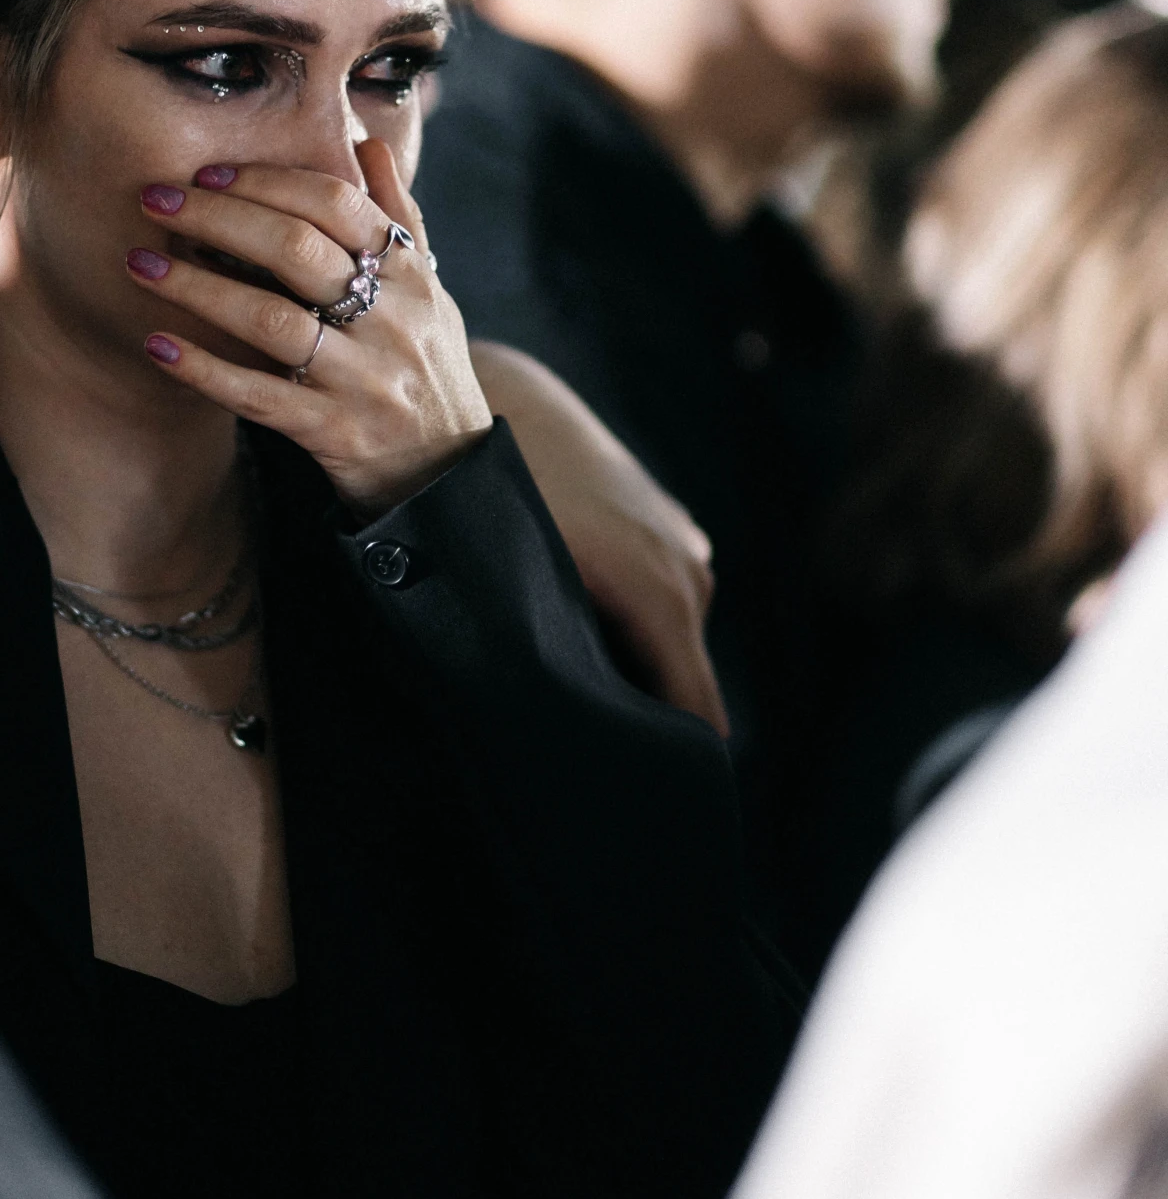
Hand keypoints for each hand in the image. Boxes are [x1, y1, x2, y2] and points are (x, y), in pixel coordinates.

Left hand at [125, 138, 491, 515]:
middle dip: (219, 218)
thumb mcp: (428, 290)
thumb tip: (366, 144)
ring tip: (139, 265)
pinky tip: (157, 345)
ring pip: (272, 320)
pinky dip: (204, 368)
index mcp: (408, 273)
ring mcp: (361, 378)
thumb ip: (399, 217)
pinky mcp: (332, 431)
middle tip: (155, 201)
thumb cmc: (424, 365)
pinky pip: (258, 395)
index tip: (208, 173)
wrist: (448, 471)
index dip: (269, 181)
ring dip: (198, 288)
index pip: (337, 203)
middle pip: (296, 249)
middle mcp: (389, 319)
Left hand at [466, 344, 724, 737]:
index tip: (644, 797)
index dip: (674, 761)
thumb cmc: (502, 499)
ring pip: (665, 636)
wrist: (501, 401)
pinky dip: (627, 616)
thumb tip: (560, 738)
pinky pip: (657, 596)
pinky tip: (574, 611)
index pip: (697, 715)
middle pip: (680, 678)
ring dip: (629, 658)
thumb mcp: (524, 593)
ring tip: (566, 670)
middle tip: (579, 740)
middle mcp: (690, 572)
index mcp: (665, 596)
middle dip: (640, 712)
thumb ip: (557, 668)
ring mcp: (683, 544)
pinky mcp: (667, 525)